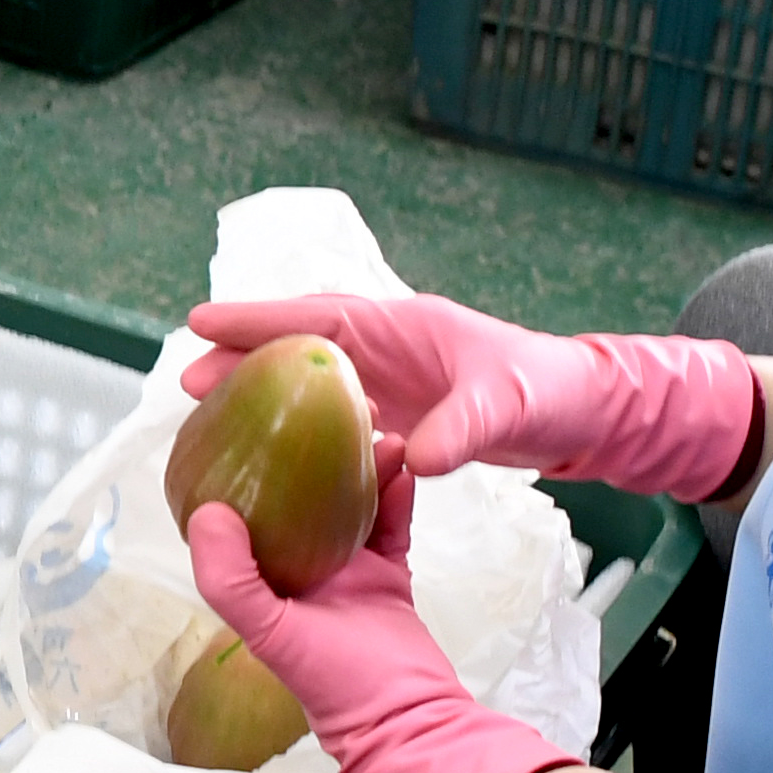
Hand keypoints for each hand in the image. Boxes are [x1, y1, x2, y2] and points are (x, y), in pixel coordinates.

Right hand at [184, 292, 756, 499]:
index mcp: (401, 327)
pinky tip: (270, 455)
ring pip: (308, 383)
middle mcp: (385, 348)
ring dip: (261, 393)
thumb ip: (464, 427)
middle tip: (187, 381)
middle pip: (298, 347)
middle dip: (242, 356)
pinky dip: (296, 427)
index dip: (258, 319)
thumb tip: (413, 455)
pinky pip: (332, 417)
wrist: (585, 412)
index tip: (202, 322)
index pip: (316, 317)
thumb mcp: (510, 406)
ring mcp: (388, 381)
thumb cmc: (551, 392)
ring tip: (207, 414)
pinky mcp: (397, 413)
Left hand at [187, 452, 574, 772]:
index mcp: (262, 578)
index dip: (241, 466)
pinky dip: (397, 491)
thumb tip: (209, 510)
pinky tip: (403, 458)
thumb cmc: (331, 681)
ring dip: (357, 463)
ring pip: (347, 499)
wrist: (407, 715)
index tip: (248, 415)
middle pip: (297, 494)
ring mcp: (346, 567)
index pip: (242, 511)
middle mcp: (298, 567)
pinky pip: (391, 519)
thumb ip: (231, 577)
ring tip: (370, 424)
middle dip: (307, 451)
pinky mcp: (389, 571)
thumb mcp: (267, 630)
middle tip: (320, 407)